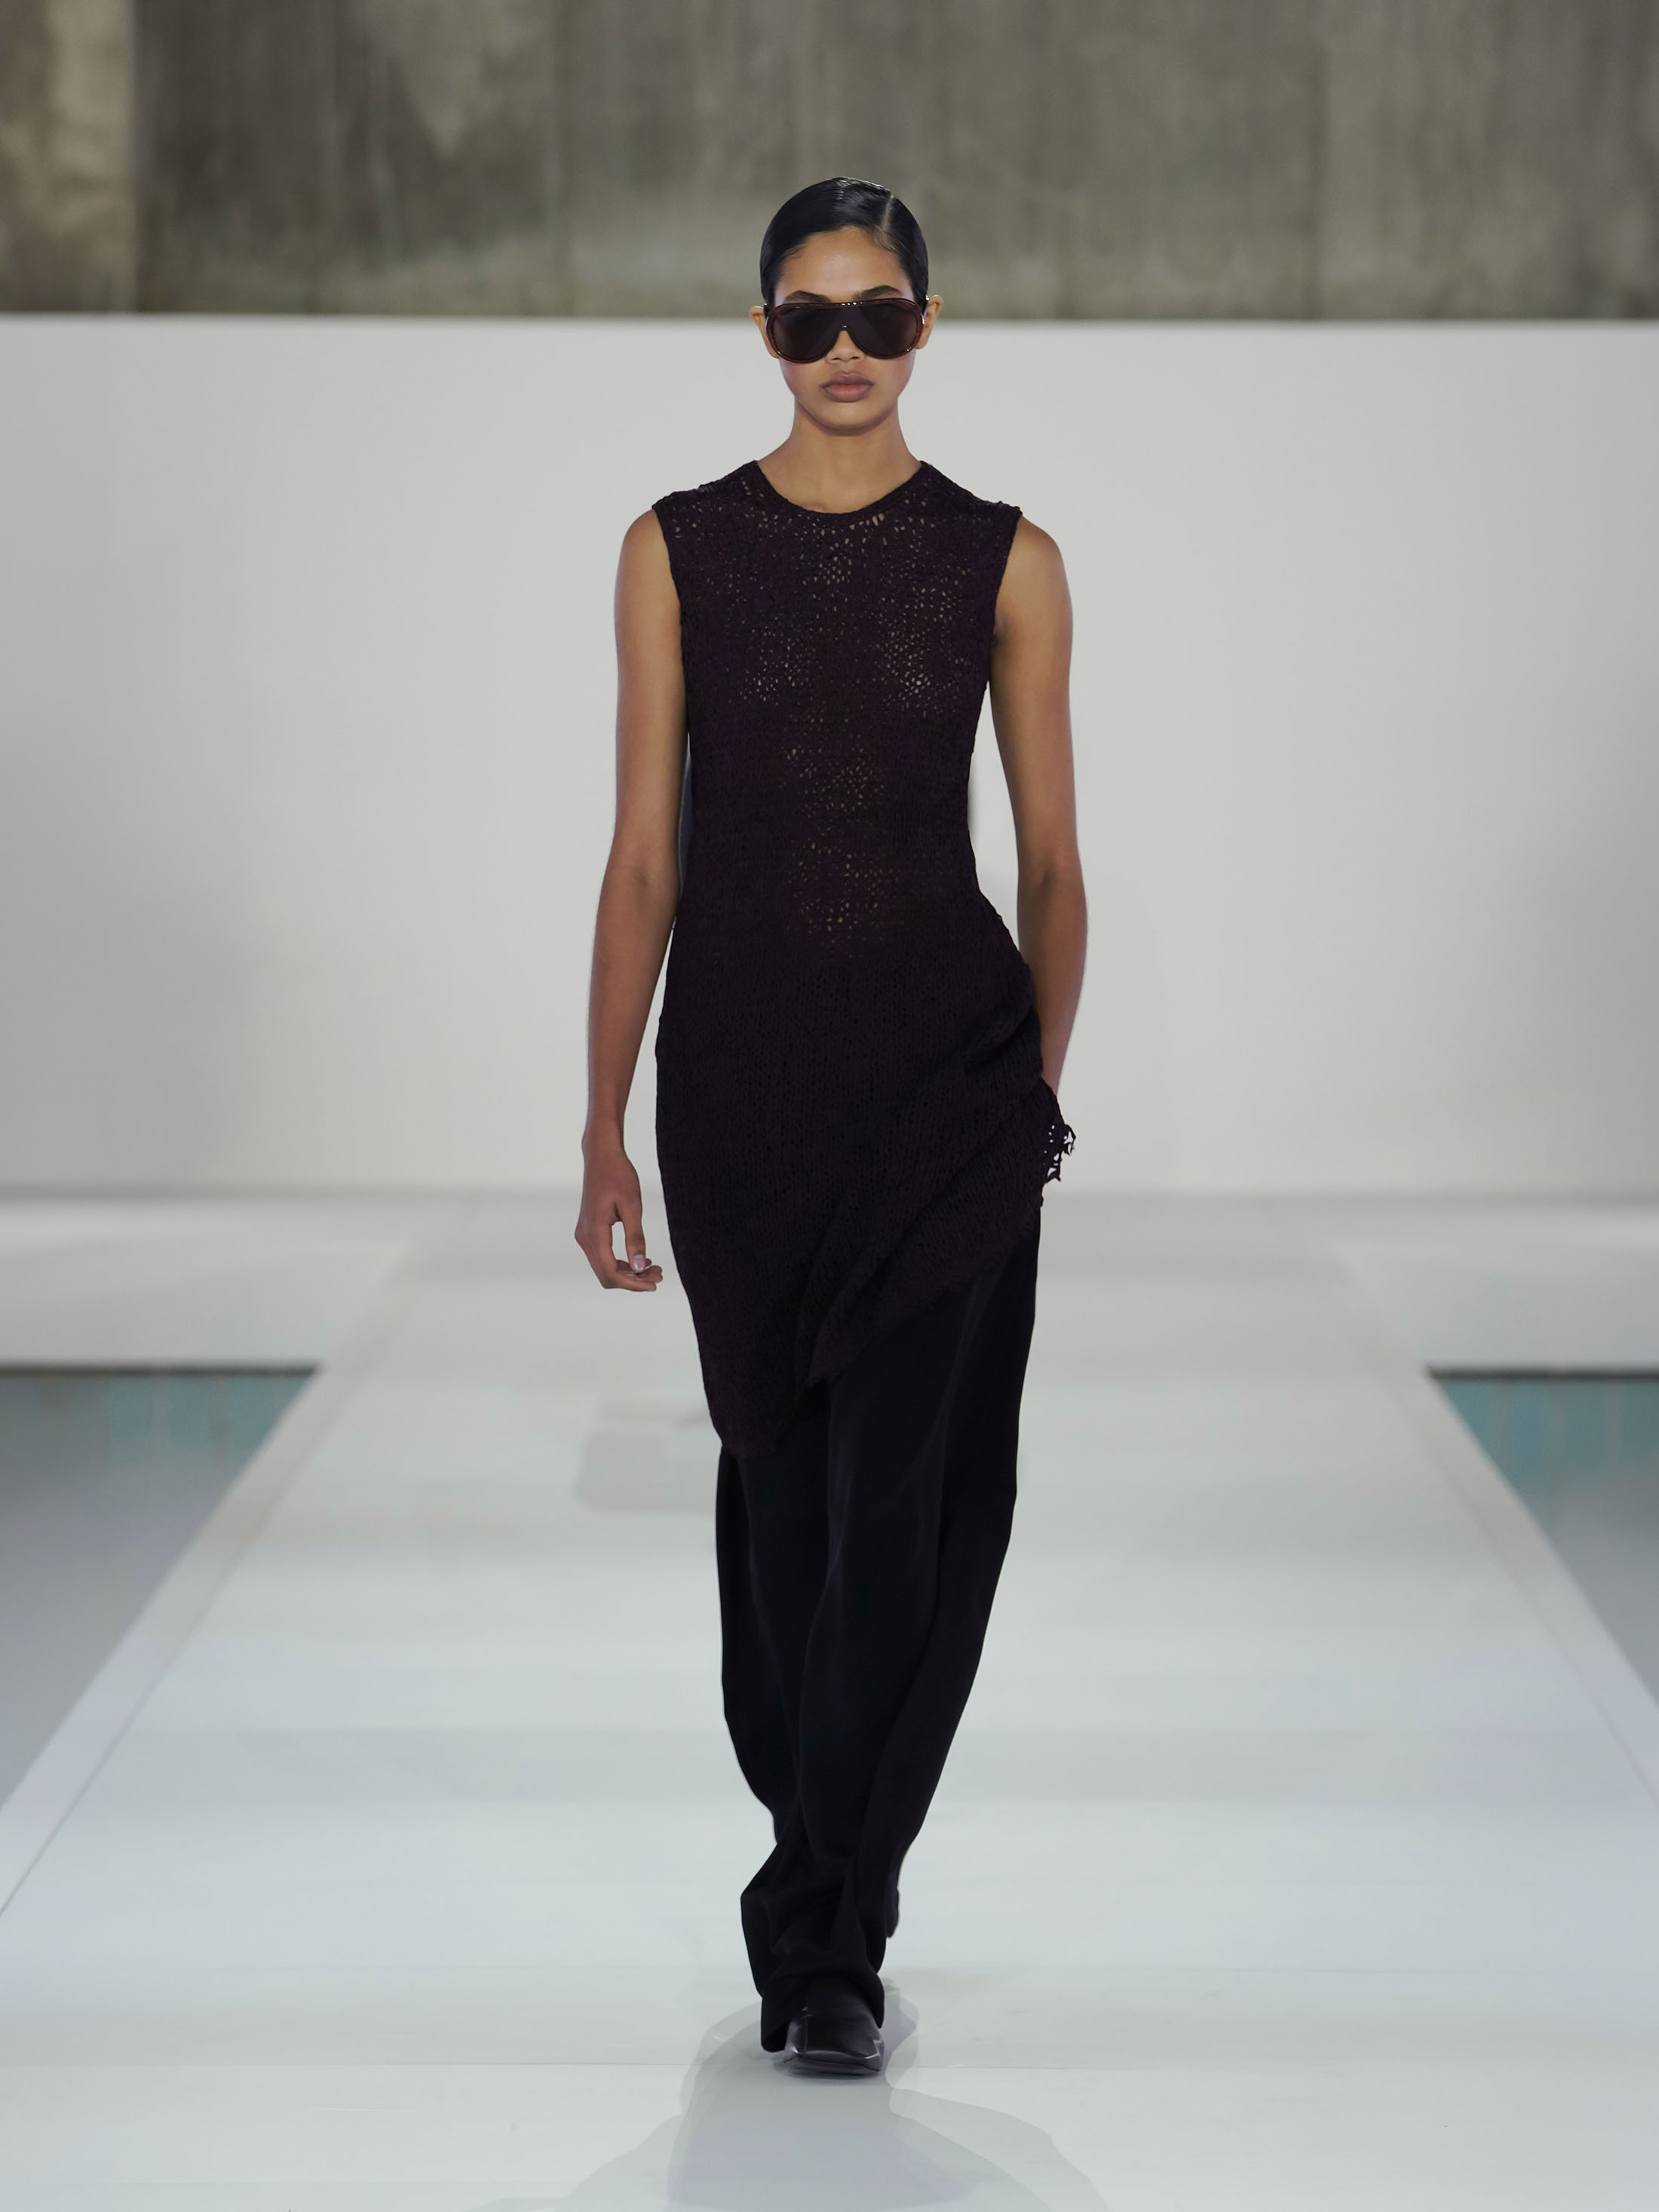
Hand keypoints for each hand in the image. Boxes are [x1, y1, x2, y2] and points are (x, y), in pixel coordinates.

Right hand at [575, 1141, 664, 1291]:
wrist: (601, 1156)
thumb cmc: (618, 1175)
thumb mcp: (632, 1206)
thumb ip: (635, 1238)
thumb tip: (641, 1267)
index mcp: (594, 1232)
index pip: (610, 1273)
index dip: (633, 1284)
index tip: (655, 1284)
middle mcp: (584, 1237)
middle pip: (606, 1275)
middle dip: (633, 1281)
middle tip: (659, 1275)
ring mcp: (584, 1234)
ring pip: (603, 1267)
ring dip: (628, 1273)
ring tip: (654, 1269)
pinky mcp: (588, 1230)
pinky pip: (602, 1256)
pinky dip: (620, 1262)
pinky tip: (640, 1258)